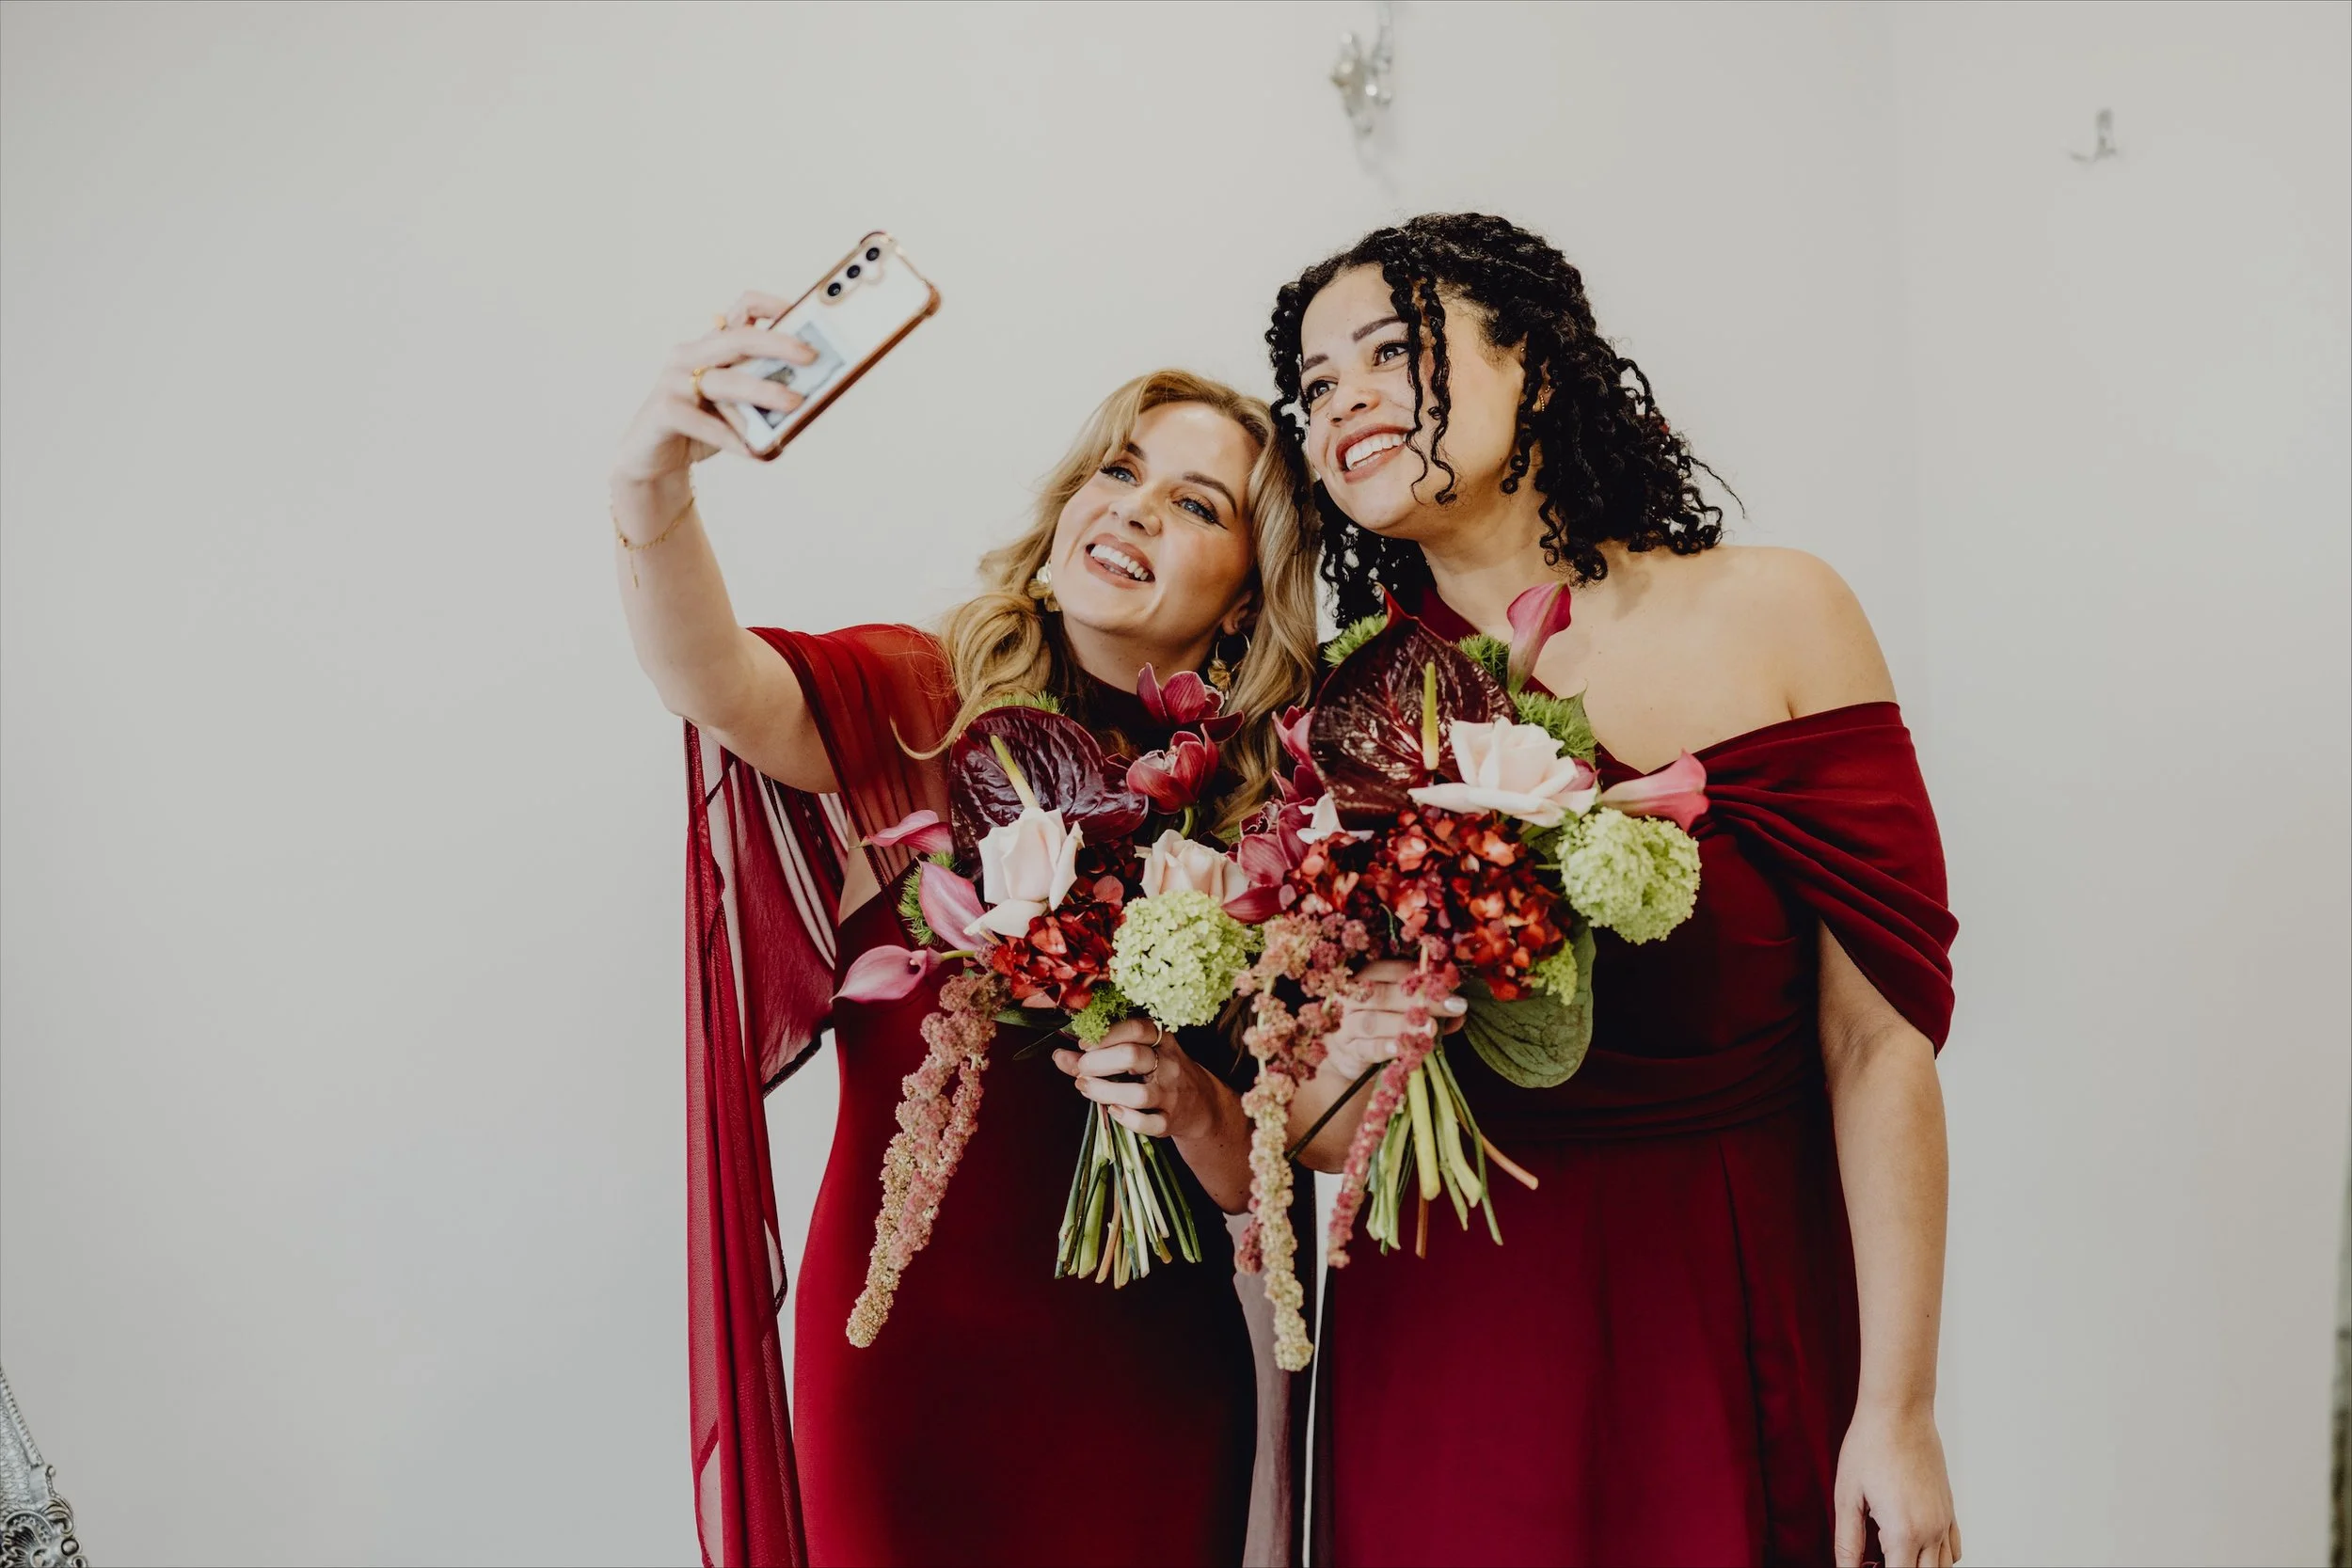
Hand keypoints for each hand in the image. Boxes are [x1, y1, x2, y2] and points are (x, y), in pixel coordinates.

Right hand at [610, 290, 818, 498]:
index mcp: (710, 346)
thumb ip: (760, 394)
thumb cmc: (701, 430)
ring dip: (763, 391)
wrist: (654, 461)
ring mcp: (673, 381)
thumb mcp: (736, 408)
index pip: (742, 310)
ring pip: (724, 381)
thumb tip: (808, 394)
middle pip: (738, 338)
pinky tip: (755, 449)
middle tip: (810, 356)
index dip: (772, 306)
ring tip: (794, 403)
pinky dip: (733, 438)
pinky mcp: (664, 410)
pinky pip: (704, 423)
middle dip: (778, 344)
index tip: (802, 313)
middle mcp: (690, 356)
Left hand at [1053, 1018, 1232, 1141]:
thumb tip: (1059, 1056)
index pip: (1137, 1029)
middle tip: (1081, 1069)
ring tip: (1086, 1088)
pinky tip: (1113, 1111)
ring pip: (1139, 1094)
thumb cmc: (1158, 1073)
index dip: (1107, 1034)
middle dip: (1099, 1062)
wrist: (1200, 1104)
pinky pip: (1149, 1123)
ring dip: (1104, 1091)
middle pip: (1133, 1057)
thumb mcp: (1137, 1056)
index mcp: (1162, 1041)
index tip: (1083, 1043)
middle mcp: (1169, 1064)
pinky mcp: (1170, 1121)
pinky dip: (1127, 1119)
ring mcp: (1171, 1094)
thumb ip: (1097, 1055)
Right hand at [1321, 958, 1467, 1084]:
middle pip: (1382, 995)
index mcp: (1367, 975)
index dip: (1425, 976)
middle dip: (1420, 1000)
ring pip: (1371, 1021)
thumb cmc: (1383, 1021)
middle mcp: (1352, 996)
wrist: (1349, 1050)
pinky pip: (1364, 1048)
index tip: (1454, 987)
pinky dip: (1383, 1048)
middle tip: (1453, 1007)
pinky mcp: (1347, 1049)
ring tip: (1431, 1030)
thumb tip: (1459, 1011)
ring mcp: (1346, 1023)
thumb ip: (1430, 1006)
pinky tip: (1401, 1048)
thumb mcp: (1405, 1008)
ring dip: (1403, 1025)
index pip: (1394, 970)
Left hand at [1835, 1403, 1959, 1566]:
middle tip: (1872, 1559)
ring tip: (1888, 1552)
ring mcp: (1944, 1521)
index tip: (1866, 1565)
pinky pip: (1953, 1550)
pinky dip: (1937, 1558)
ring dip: (1918, 1567)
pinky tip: (1912, 1544)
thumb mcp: (1846, 1496)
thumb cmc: (1869, 1446)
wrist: (1899, 1411)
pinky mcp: (1949, 1509)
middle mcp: (1931, 1531)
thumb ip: (1847, 1541)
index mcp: (1903, 1532)